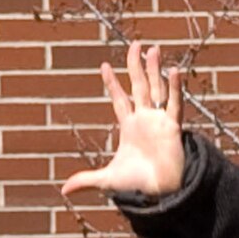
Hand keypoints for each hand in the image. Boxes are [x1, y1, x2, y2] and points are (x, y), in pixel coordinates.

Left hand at [61, 41, 186, 202]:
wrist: (161, 193)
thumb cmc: (138, 186)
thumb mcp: (108, 180)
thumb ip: (87, 180)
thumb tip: (63, 190)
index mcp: (130, 127)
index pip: (119, 100)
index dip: (112, 83)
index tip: (104, 65)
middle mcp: (145, 119)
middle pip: (139, 86)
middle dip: (136, 66)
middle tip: (136, 44)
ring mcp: (159, 121)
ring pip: (156, 89)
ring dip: (154, 69)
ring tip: (153, 49)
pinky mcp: (173, 127)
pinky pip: (174, 104)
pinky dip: (175, 88)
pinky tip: (174, 71)